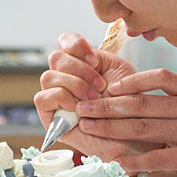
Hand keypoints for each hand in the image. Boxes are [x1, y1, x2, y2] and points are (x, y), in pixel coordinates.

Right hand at [34, 32, 162, 160]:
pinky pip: (42, 98)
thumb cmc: (130, 105)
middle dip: (80, 70)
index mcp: (83, 64)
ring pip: (48, 76)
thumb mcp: (121, 73)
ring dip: (73, 85)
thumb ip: (101, 57)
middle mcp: (66, 78)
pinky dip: (60, 98)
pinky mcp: (50, 117)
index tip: (95, 61)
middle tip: (99, 86)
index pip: (66, 41)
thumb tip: (83, 55)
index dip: (77, 45)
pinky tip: (78, 108)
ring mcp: (57, 97)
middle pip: (56, 57)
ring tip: (92, 100)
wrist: (134, 135)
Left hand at [75, 68, 176, 176]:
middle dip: (108, 106)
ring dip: (112, 129)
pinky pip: (160, 158)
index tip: (112, 88)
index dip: (133, 81)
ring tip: (89, 129)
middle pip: (142, 104)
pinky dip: (136, 161)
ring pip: (144, 128)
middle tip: (83, 108)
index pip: (160, 78)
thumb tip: (160, 101)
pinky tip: (118, 162)